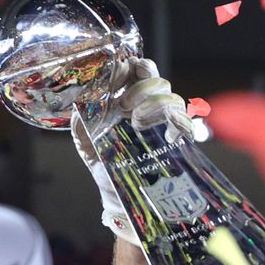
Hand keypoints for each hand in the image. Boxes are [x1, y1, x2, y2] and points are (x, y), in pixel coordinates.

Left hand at [70, 57, 193, 245]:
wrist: (120, 198)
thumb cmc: (105, 166)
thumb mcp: (87, 143)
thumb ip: (82, 123)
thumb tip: (79, 103)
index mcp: (126, 102)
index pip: (135, 71)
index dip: (129, 66)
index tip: (118, 72)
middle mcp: (147, 108)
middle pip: (155, 79)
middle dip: (141, 86)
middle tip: (124, 105)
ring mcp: (163, 122)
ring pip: (171, 96)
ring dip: (154, 104)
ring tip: (137, 122)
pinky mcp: (176, 139)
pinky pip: (184, 122)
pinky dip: (176, 122)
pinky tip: (161, 133)